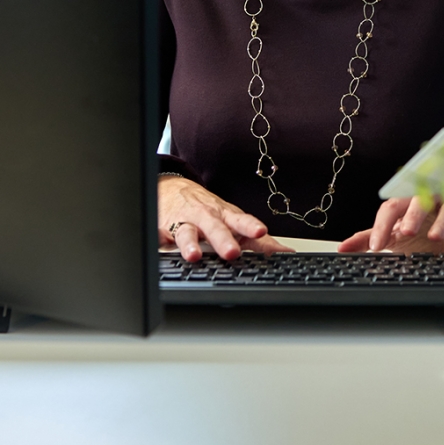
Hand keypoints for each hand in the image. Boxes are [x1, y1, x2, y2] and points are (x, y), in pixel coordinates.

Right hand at [158, 176, 292, 261]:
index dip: (250, 226)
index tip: (261, 231)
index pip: (241, 221)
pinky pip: (159, 237)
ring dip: (190, 244)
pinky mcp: (164, 230)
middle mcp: (206, 218)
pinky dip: (158, 242)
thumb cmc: (207, 209)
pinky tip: (158, 246)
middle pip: (215, 228)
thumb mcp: (233, 221)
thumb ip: (259, 241)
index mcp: (225, 216)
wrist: (172, 189)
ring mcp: (184, 223)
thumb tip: (285, 254)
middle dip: (224, 240)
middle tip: (232, 252)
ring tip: (194, 255)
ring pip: (186, 233)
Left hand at [337, 196, 443, 254]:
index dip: (382, 225)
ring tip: (437, 236)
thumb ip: (369, 240)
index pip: (391, 207)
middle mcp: (429, 202)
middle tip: (406, 230)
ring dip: (443, 220)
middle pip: (420, 199)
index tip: (377, 247)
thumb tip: (342, 248)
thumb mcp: (394, 236)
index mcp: (407, 205)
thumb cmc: (421, 229)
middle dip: (413, 213)